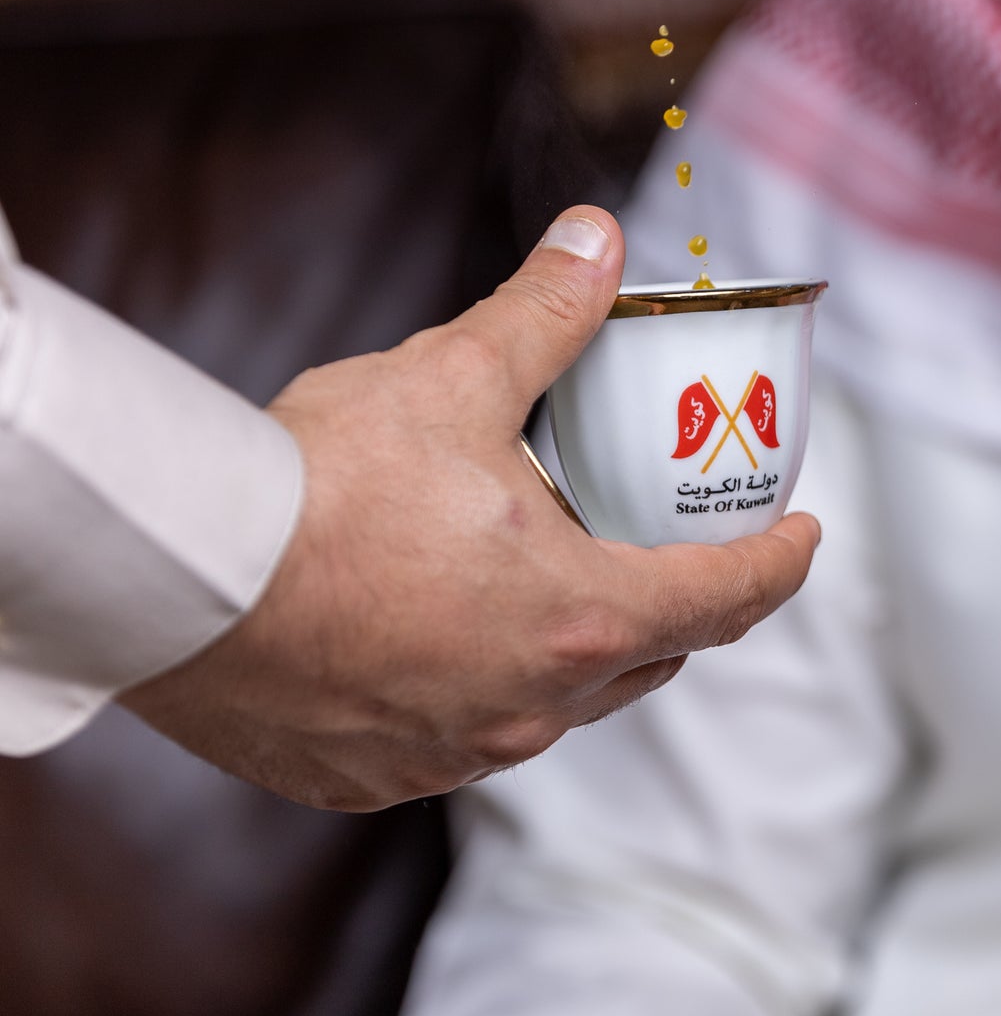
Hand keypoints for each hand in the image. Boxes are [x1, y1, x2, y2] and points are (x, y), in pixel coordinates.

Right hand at [122, 208, 819, 811]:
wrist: (180, 582)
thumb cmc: (323, 486)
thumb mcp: (452, 379)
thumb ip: (544, 313)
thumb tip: (597, 238)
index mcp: (577, 617)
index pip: (726, 598)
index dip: (781, 563)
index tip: (805, 536)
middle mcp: (531, 705)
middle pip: (654, 658)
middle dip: (684, 603)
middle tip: (677, 546)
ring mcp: (455, 753)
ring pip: (562, 703)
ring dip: (582, 646)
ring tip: (558, 580)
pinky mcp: (377, 777)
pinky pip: (468, 736)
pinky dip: (488, 685)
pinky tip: (448, 635)